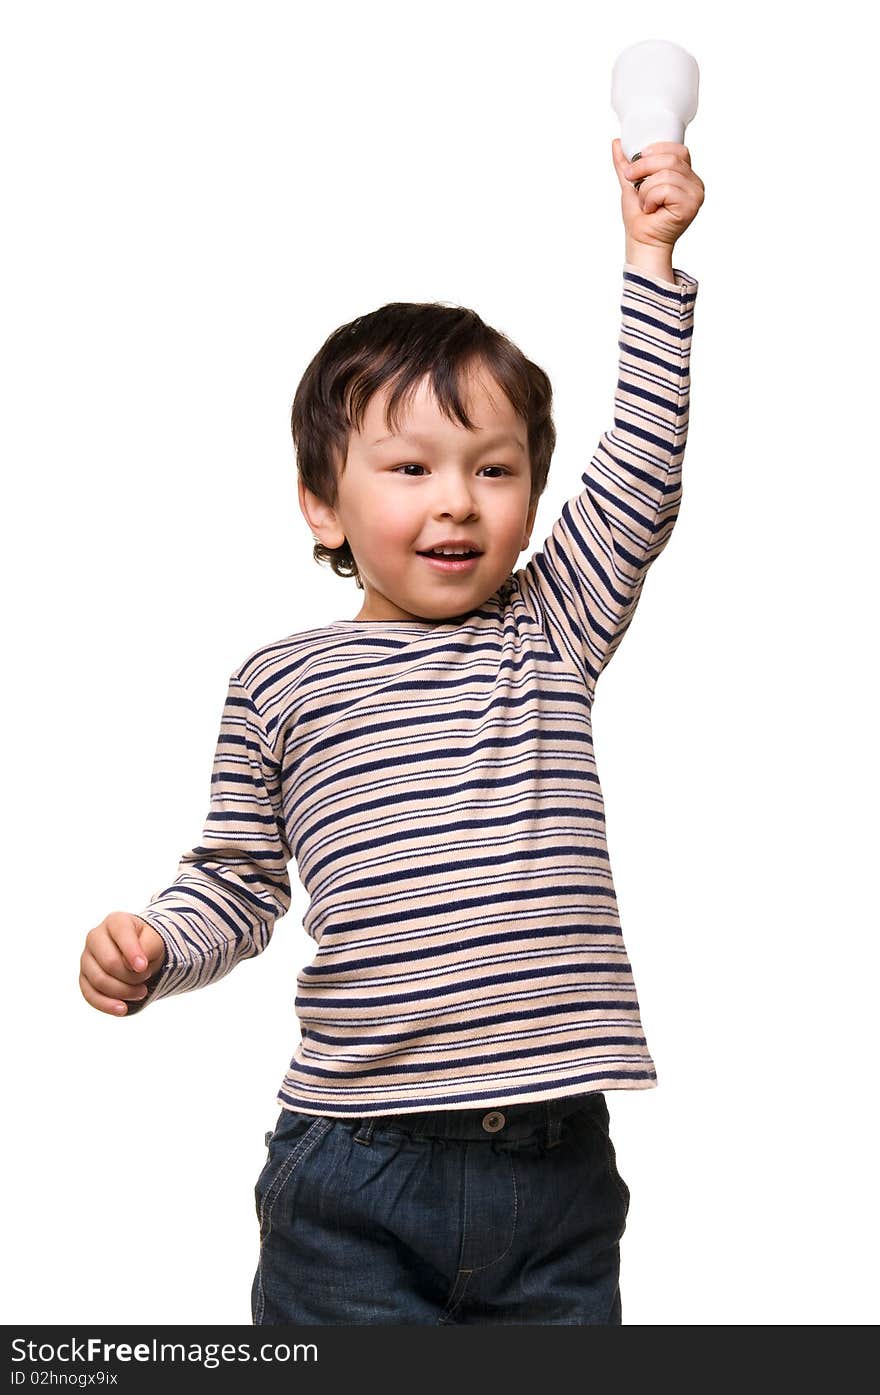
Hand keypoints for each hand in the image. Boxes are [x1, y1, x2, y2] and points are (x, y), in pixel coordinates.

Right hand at [79, 911, 166, 1015]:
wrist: (139, 955)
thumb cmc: (147, 944)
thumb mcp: (155, 941)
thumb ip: (149, 947)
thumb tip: (136, 966)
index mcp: (115, 922)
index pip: (121, 934)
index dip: (132, 952)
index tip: (143, 967)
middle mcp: (95, 937)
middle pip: (109, 962)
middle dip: (131, 976)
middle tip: (146, 977)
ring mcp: (86, 958)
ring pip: (100, 981)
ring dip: (124, 991)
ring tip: (141, 992)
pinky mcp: (84, 978)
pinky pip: (90, 995)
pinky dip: (107, 1004)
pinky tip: (123, 1009)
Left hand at [611, 138, 704, 252]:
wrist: (641, 242)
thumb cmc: (640, 218)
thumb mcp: (631, 184)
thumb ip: (626, 164)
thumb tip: (617, 142)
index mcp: (685, 175)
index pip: (678, 150)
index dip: (657, 150)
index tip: (637, 158)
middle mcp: (694, 183)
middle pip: (671, 160)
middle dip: (644, 166)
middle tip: (630, 178)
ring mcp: (695, 194)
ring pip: (667, 174)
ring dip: (646, 188)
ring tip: (644, 202)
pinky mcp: (691, 205)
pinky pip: (667, 189)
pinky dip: (651, 198)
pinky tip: (651, 209)